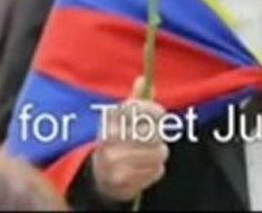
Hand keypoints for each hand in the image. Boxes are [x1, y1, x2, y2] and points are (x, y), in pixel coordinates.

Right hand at [91, 77, 169, 200]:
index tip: (161, 114)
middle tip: (154, 138)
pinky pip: (157, 171)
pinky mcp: (123, 181)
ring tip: (151, 153)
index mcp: (109, 119)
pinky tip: (145, 168)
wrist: (100, 175)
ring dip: (160, 153)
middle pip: (153, 132)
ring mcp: (114, 161)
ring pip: (159, 152)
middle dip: (159, 135)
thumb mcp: (122, 118)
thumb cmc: (119, 139)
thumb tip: (143, 78)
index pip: (138, 109)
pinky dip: (156, 170)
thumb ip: (136, 100)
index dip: (154, 111)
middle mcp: (109, 139)